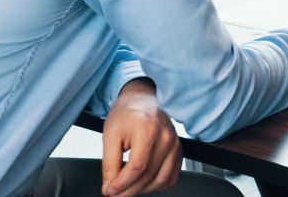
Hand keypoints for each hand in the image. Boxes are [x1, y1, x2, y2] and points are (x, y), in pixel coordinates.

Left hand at [101, 79, 181, 195]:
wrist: (143, 100)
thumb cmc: (126, 114)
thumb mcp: (110, 136)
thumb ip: (109, 164)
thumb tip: (110, 187)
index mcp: (148, 130)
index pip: (137, 167)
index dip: (121, 184)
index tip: (109, 190)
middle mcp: (166, 138)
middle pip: (148, 177)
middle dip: (127, 191)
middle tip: (113, 192)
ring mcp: (175, 144)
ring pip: (161, 180)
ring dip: (142, 190)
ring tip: (127, 187)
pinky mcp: (178, 150)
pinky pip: (171, 177)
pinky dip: (156, 185)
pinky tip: (143, 181)